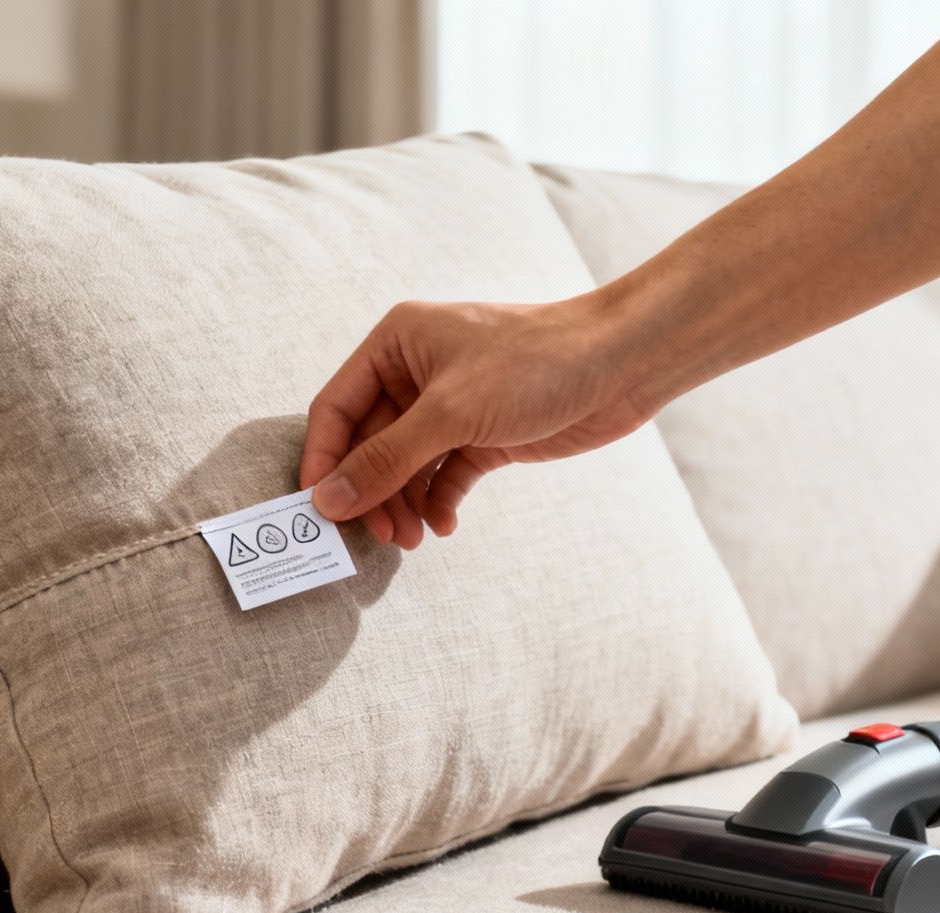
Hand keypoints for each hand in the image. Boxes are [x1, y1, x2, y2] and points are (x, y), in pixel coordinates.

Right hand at [299, 295, 665, 547]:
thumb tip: (328, 500)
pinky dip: (439, 502)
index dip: (324, 460)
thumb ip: (385, 459)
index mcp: (395, 345)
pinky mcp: (481, 435)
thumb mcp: (450, 413)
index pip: (336, 408)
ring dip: (404, 504)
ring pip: (405, 466)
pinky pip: (443, 477)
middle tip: (381, 536)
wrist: (620, 363)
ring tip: (414, 539)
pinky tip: (444, 525)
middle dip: (372, 492)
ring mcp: (449, 407)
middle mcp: (415, 373)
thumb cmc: (534, 363)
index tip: (319, 510)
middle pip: (369, 445)